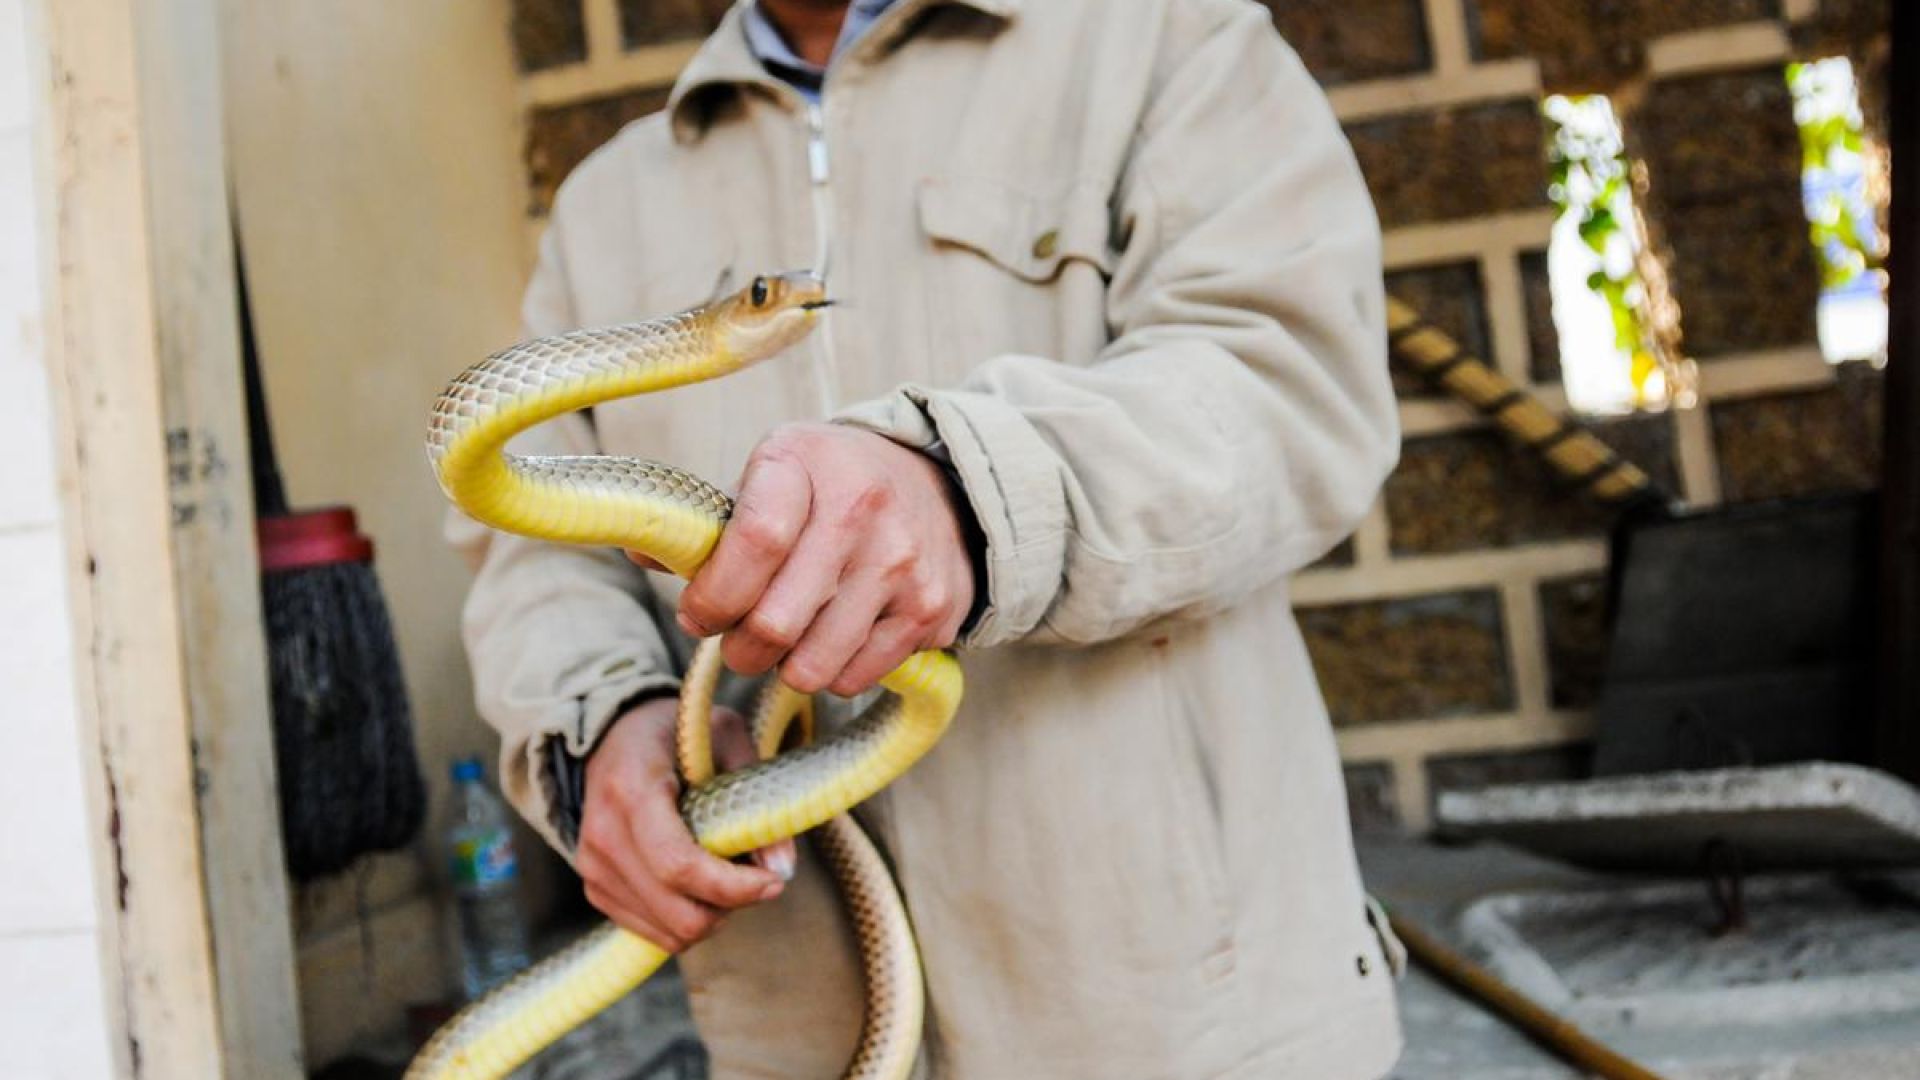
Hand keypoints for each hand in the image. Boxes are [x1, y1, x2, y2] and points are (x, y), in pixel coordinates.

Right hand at [577, 697, 795, 951]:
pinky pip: (652, 931)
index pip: (678, 864)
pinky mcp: (595, 887)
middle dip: (729, 908)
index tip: (774, 882)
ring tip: (726, 876)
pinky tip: (699, 883)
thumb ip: (757, 798)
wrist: (612, 735)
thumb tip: (782, 868)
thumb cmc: (677, 732)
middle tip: (757, 879)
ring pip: (667, 931)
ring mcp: (593, 866)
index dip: (732, 887)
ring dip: (710, 916)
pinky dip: (685, 919)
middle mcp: (604, 834)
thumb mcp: (728, 738)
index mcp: (632, 789)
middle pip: (676, 912)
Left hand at [637, 423, 973, 696]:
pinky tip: (832, 641)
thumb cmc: (831, 484)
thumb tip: (640, 550)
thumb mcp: (772, 471)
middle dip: (739, 648)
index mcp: (805, 463)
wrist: (941, 484)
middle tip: (737, 640)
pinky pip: (858, 676)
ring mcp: (903, 563)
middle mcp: (862, 510)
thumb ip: (708, 518)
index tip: (699, 612)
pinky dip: (833, 673)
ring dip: (782, 669)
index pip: (754, 543)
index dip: (714, 595)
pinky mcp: (931, 609)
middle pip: (776, 621)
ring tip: (782, 644)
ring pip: (815, 663)